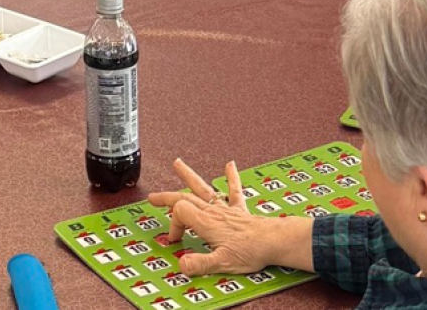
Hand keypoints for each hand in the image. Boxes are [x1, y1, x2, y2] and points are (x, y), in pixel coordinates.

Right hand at [147, 158, 292, 276]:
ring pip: (203, 189)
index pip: (180, 214)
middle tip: (153, 197)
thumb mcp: (221, 263)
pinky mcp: (239, 210)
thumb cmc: (250, 251)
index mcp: (206, 222)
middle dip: (167, 197)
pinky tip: (230, 165)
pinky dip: (231, 177)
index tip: (176, 240)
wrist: (273, 242)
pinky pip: (234, 190)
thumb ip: (200, 263)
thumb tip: (182, 263)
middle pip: (185, 197)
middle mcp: (213, 212)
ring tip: (178, 164)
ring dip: (188, 177)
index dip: (173, 226)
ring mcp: (226, 209)